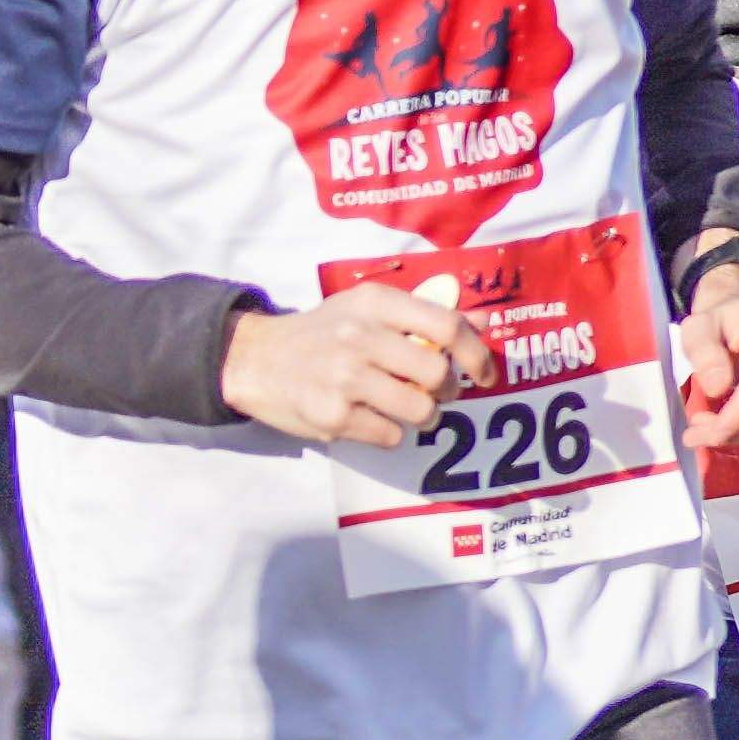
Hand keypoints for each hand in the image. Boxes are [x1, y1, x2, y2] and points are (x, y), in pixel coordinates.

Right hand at [219, 282, 476, 448]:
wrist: (254, 359)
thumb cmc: (321, 333)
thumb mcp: (365, 310)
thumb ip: (424, 316)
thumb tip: (485, 324)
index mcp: (373, 304)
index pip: (446, 326)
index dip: (476, 354)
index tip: (484, 374)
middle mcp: (359, 336)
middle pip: (437, 373)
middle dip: (446, 390)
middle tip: (434, 392)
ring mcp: (344, 377)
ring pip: (420, 410)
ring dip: (422, 416)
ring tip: (404, 408)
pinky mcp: (333, 415)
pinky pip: (391, 436)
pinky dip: (389, 433)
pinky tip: (368, 418)